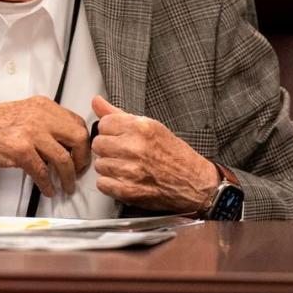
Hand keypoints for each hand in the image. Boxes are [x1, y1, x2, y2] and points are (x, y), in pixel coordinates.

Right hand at [0, 96, 89, 196]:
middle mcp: (39, 116)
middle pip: (78, 138)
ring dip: (68, 177)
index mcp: (42, 106)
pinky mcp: (20, 150)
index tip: (82, 154)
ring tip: (67, 186)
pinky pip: (42, 172)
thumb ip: (44, 122)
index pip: (77, 122)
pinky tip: (48, 188)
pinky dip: (48, 184)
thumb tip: (64, 141)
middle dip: (82, 158)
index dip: (83, 142)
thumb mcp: (23, 113)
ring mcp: (30, 132)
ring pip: (63, 158)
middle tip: (79, 170)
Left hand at [91, 96, 218, 211]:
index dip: (111, 131)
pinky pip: (102, 184)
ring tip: (127, 167)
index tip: (120, 137)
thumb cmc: (175, 155)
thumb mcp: (151, 127)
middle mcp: (135, 148)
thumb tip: (96, 102)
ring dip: (110, 167)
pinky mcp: (128, 191)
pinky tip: (125, 180)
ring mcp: (131, 170)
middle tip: (124, 153)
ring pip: (100, 164)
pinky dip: (111, 184)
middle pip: (98, 144)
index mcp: (141, 128)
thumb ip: (119, 114)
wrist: (195, 183)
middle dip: (108, 149)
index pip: (104, 124)